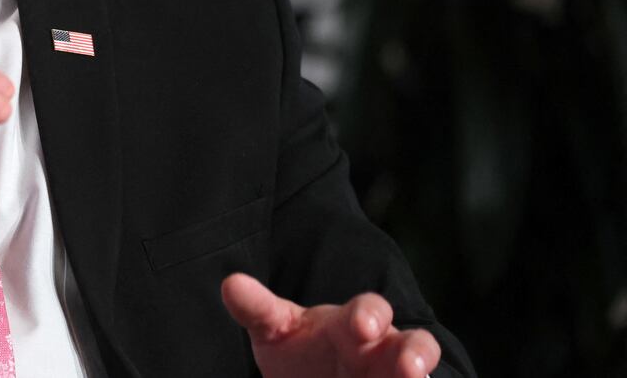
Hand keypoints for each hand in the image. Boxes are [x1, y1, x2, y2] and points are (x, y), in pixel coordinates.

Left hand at [221, 274, 440, 377]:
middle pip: (415, 343)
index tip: (362, 328)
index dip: (370, 315)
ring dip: (421, 374)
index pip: (370, 308)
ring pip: (422, 370)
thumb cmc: (300, 350)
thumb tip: (230, 283)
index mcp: (353, 323)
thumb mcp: (276, 329)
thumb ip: (257, 309)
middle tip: (407, 367)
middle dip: (414, 353)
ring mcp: (395, 376)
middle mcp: (385, 350)